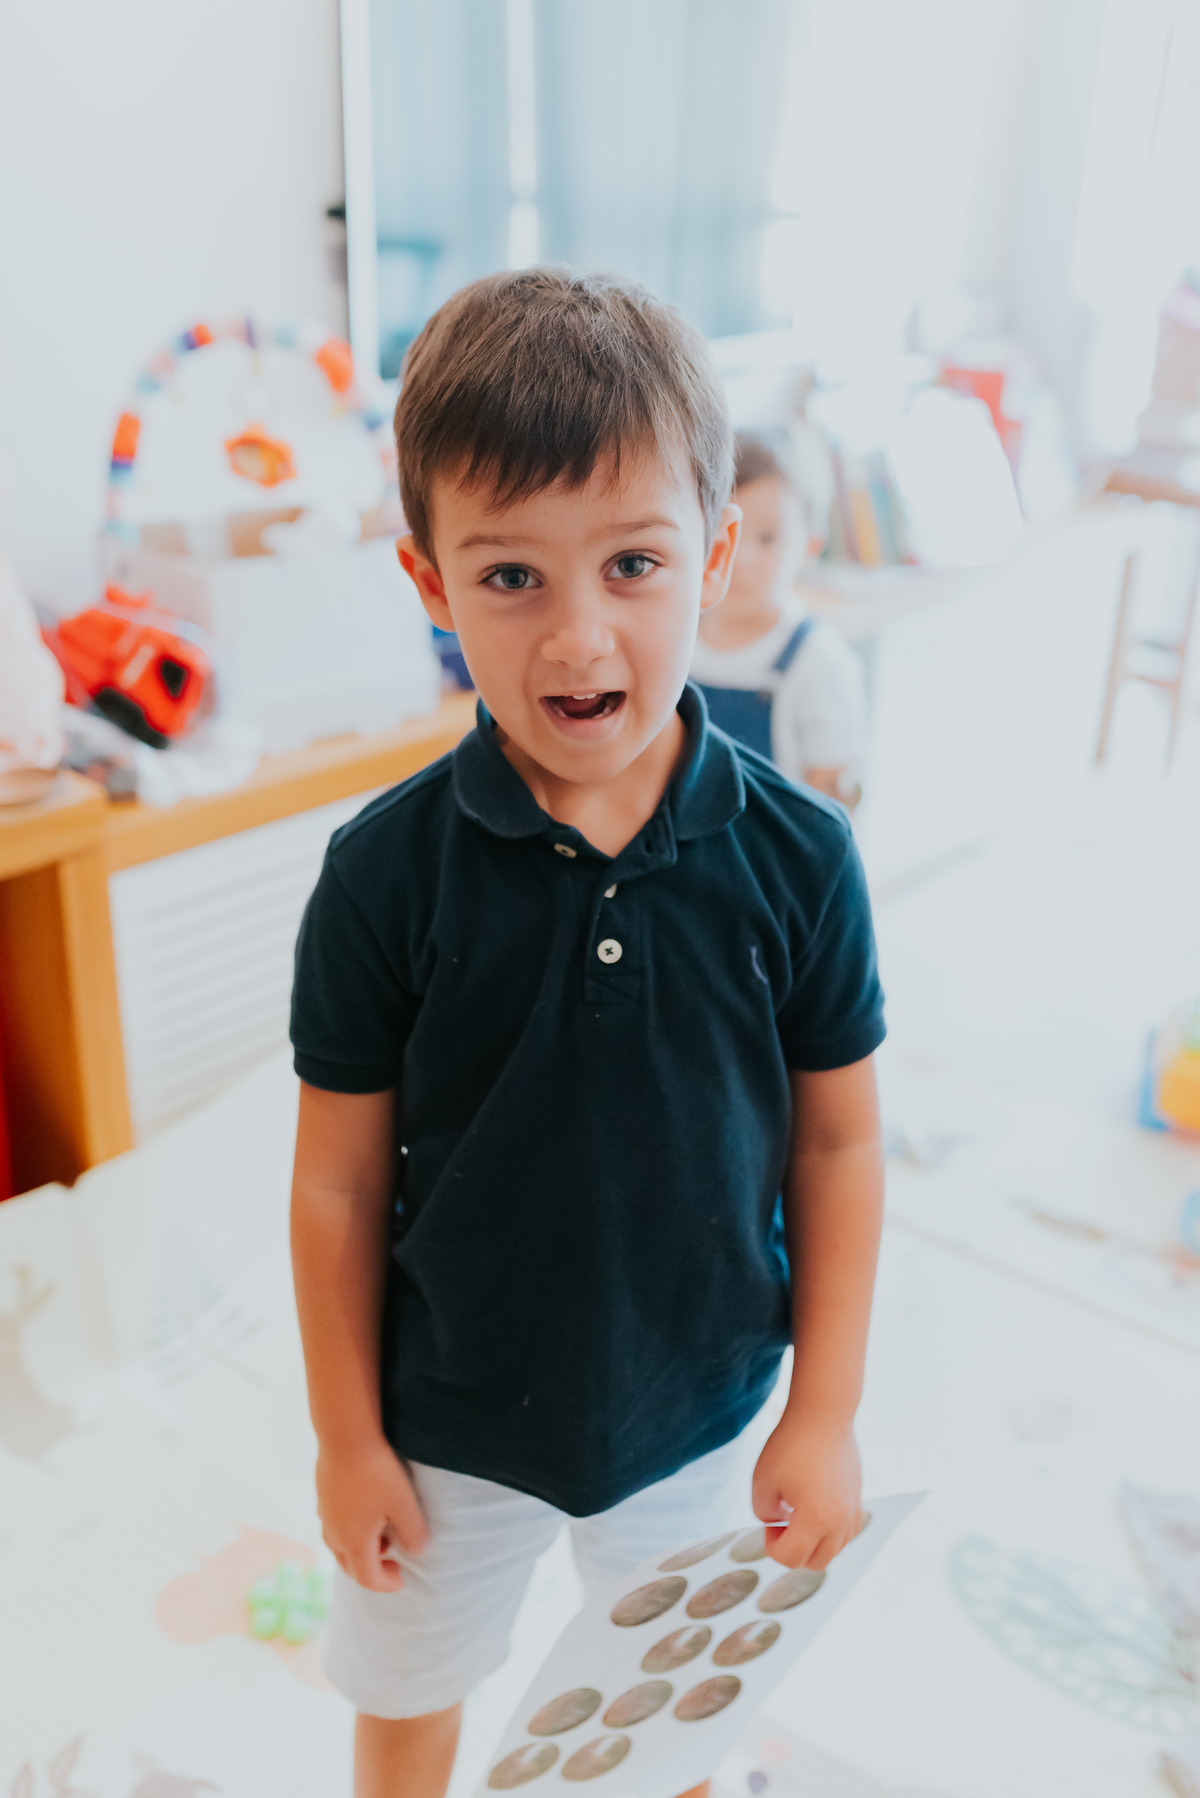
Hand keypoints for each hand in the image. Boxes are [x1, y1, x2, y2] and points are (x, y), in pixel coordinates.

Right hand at [316, 1436, 428, 1590]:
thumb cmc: (377, 1470)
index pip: (366, 1578)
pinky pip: (333, 1526)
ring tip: (383, 1535)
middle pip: (349, 1566)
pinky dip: (350, 1532)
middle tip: (393, 1562)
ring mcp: (324, 1514)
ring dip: (360, 1550)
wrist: (345, 1435)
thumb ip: (413, 1531)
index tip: (401, 1577)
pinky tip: (366, 1512)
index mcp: (353, 1541)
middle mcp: (334, 1533)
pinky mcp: (322, 1497)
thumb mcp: (403, 1502)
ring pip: (338, 1546)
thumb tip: (419, 1552)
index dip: (385, 1584)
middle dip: (371, 1571)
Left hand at [751, 1411, 862, 1570]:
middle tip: (781, 1522)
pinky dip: (830, 1533)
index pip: (791, 1558)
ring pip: (835, 1551)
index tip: (768, 1521)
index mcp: (816, 1520)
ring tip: (798, 1514)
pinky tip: (815, 1509)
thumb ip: (763, 1513)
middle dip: (793, 1551)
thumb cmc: (790, 1445)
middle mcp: (840, 1522)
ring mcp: (853, 1512)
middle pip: (816, 1562)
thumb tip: (777, 1523)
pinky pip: (846, 1533)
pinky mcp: (858, 1500)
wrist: (823, 1415)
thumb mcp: (762, 1481)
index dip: (771, 1545)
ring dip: (813, 1544)